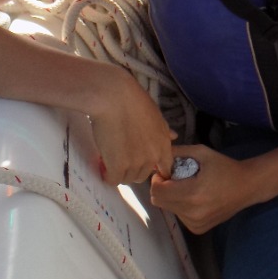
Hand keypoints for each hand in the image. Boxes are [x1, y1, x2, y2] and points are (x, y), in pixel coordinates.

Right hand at [87, 70, 176, 184]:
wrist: (114, 98)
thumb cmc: (134, 101)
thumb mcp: (155, 115)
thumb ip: (164, 130)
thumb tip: (174, 136)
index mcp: (164, 144)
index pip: (165, 169)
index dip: (153, 169)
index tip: (141, 164)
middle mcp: (153, 157)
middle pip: (143, 176)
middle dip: (132, 169)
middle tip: (120, 157)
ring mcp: (136, 163)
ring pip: (127, 179)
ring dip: (118, 171)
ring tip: (110, 157)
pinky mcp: (118, 166)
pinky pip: (113, 180)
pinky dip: (107, 174)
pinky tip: (103, 163)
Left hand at [150, 144, 253, 234]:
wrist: (248, 186)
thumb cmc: (224, 167)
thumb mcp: (201, 152)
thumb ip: (176, 152)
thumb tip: (155, 158)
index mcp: (193, 193)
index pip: (157, 191)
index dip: (157, 179)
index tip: (167, 172)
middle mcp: (193, 212)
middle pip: (158, 201)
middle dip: (162, 188)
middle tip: (175, 179)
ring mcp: (195, 223)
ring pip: (168, 209)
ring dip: (172, 197)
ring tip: (189, 188)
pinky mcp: (197, 229)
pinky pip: (179, 216)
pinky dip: (181, 206)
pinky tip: (196, 199)